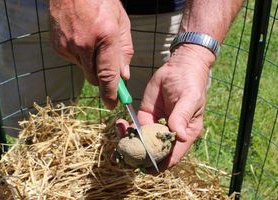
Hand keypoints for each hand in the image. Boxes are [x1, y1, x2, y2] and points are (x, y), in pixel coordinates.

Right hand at [49, 0, 133, 108]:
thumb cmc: (100, 1)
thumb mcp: (121, 22)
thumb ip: (124, 51)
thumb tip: (124, 76)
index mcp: (105, 35)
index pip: (107, 75)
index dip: (110, 93)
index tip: (112, 104)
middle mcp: (84, 44)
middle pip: (94, 78)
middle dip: (102, 78)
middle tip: (107, 67)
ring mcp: (68, 46)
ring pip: (84, 70)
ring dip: (91, 64)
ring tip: (92, 41)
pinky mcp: (58, 47)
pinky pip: (73, 61)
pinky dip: (80, 56)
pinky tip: (81, 39)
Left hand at [116, 44, 214, 171]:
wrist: (178, 67)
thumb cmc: (190, 83)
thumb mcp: (189, 99)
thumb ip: (182, 116)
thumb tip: (180, 137)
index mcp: (184, 134)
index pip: (172, 156)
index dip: (159, 164)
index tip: (143, 167)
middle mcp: (169, 134)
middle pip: (153, 152)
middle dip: (138, 156)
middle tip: (123, 153)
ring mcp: (156, 126)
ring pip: (141, 142)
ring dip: (129, 143)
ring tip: (120, 132)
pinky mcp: (145, 116)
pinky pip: (135, 128)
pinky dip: (126, 129)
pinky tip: (120, 124)